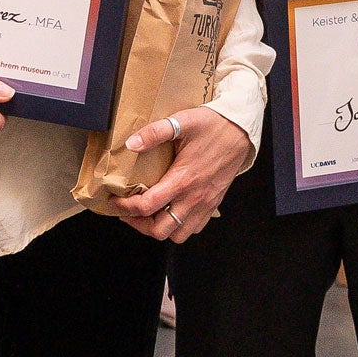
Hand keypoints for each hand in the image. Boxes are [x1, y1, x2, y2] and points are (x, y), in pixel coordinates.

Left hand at [112, 107, 252, 243]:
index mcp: (183, 179)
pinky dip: (181, 226)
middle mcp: (194, 197)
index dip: (125, 207)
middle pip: (160, 230)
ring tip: (150, 215)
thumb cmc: (213, 125)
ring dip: (161, 228)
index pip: (147, 206)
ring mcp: (205, 203)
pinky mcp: (213, 203)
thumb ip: (155, 132)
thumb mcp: (182, 121)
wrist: (241, 130)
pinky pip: (195, 228)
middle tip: (129, 212)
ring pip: (178, 235)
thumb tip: (131, 144)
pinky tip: (173, 211)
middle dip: (139, 224)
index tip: (116, 201)